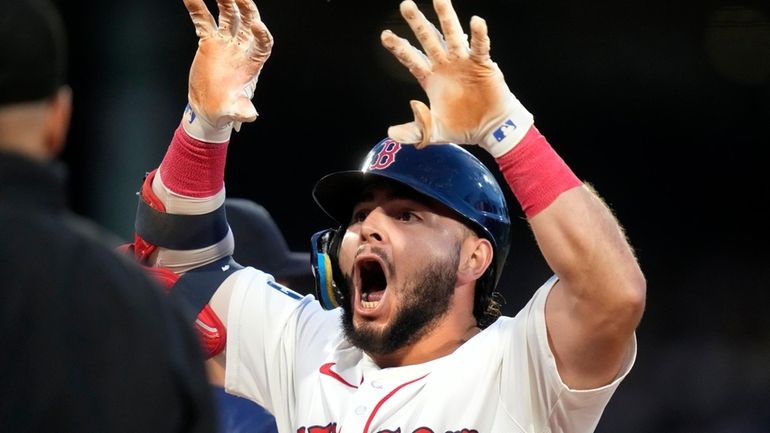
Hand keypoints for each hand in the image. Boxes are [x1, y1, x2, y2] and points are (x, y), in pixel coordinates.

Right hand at [183, 0, 272, 138]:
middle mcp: (241, 48)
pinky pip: (203, 20)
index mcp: (252, 63)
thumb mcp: (235, 112)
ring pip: (227, 16)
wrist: (209, 108)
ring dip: (224, 0)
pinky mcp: (209, 41)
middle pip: (248, 22)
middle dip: (245, 7)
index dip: (262, 34)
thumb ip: (243, 110)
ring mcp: (225, 43)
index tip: (258, 26)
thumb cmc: (226, 109)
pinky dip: (197, 7)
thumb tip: (251, 114)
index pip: (263, 44)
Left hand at [381, 0, 532, 156]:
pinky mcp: (482, 65)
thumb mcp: (433, 132)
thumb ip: (413, 131)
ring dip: (446, 18)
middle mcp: (445, 65)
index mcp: (430, 78)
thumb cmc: (462, 127)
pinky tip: (476, 22)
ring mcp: (463, 63)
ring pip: (453, 35)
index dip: (399, 47)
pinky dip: (479, 35)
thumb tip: (391, 133)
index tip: (385, 35)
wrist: (490, 129)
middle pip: (428, 39)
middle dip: (417, 23)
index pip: (411, 58)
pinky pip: (479, 48)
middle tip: (405, 5)